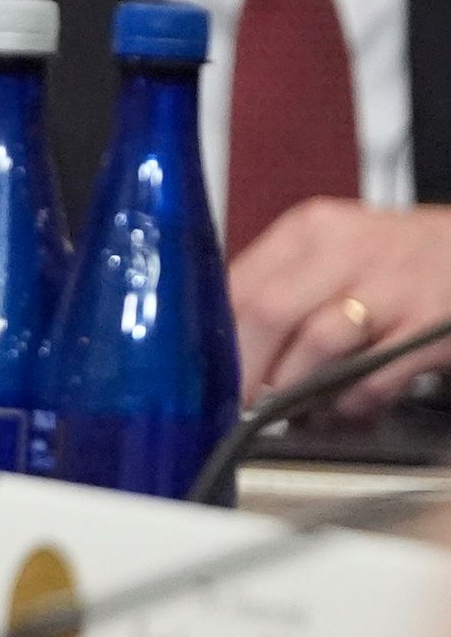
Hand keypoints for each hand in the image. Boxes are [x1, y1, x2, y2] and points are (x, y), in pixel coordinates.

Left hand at [232, 201, 450, 414]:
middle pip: (269, 312)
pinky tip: (343, 404)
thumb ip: (278, 285)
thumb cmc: (392, 258)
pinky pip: (371, 379)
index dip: (216, 338)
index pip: (240, 284)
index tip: (208, 370)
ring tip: (292, 405)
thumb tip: (221, 340)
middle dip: (244, 368)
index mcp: (310, 231)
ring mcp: (394, 289)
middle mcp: (348, 252)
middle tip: (237, 399)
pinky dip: (348, 403)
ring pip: (317, 347)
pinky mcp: (429, 330)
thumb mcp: (331, 249)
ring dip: (296, 388)